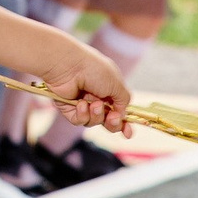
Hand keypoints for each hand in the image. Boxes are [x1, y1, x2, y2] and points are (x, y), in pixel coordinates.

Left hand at [18, 37, 133, 135]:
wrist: (68, 65)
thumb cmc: (94, 70)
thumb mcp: (116, 84)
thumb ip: (124, 100)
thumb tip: (122, 114)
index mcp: (109, 89)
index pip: (119, 110)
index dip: (124, 123)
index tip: (128, 133)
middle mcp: (96, 97)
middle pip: (107, 121)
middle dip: (113, 123)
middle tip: (112, 118)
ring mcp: (82, 103)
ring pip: (94, 122)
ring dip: (97, 115)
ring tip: (94, 104)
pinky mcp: (68, 108)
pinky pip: (79, 120)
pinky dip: (82, 115)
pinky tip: (81, 104)